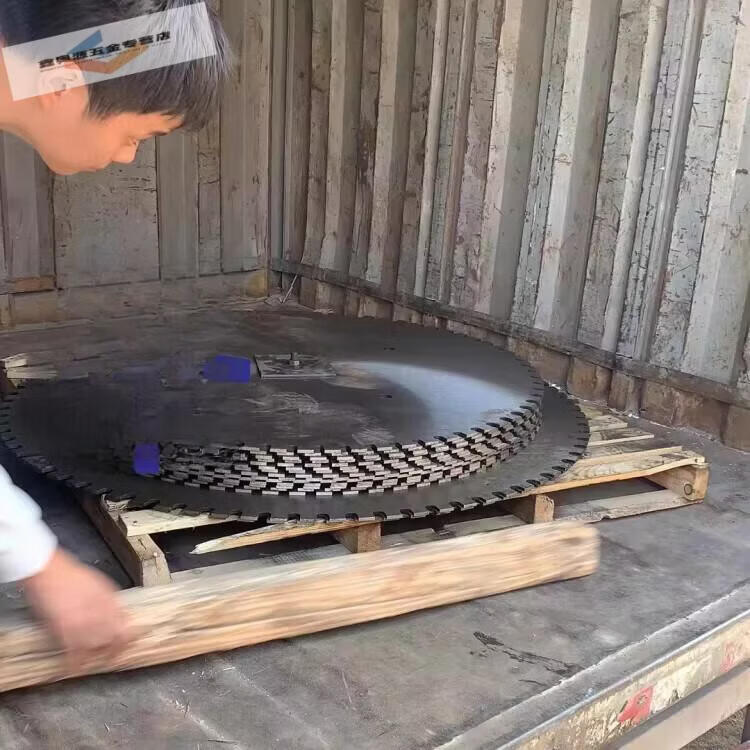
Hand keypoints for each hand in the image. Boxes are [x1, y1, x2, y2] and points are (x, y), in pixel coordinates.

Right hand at [22, 549, 131, 670]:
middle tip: (110, 658)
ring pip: (97, 649)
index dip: (128, 639)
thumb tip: (117, 615)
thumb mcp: (100, 584)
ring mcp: (85, 623)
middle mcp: (102, 613)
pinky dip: (75, 664)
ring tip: (91, 663)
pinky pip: (75, 655)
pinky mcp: (67, 631)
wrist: (50, 571)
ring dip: (94, 657)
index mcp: (112, 601)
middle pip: (115, 640)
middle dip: (114, 651)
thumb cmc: (72, 575)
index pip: (127, 627)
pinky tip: (73, 668)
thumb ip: (110, 601)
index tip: (127, 645)